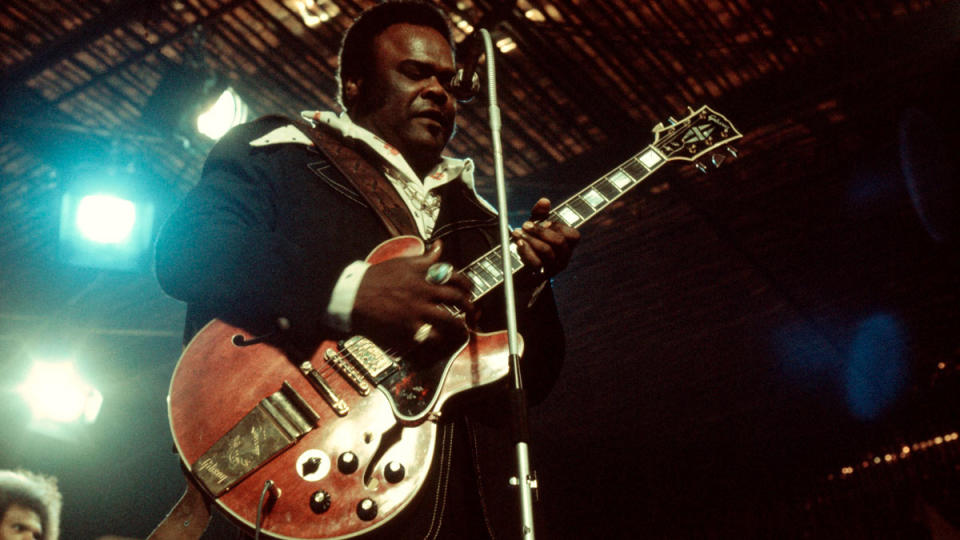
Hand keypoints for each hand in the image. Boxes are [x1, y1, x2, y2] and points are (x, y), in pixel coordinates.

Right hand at [352, 240, 474, 349]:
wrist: (353, 296)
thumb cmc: (376, 278)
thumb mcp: (402, 263)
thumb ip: (424, 258)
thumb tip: (439, 246)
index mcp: (423, 273)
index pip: (455, 277)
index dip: (467, 285)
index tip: (469, 291)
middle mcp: (423, 290)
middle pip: (457, 299)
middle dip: (469, 307)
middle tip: (471, 312)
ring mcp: (417, 310)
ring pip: (449, 320)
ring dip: (459, 326)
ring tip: (462, 329)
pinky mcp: (409, 328)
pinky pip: (431, 336)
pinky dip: (437, 338)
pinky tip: (438, 338)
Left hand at [511, 198, 579, 278]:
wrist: (521, 270)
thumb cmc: (533, 244)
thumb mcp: (536, 228)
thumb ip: (540, 214)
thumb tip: (545, 201)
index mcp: (568, 246)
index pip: (574, 236)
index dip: (560, 227)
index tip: (545, 222)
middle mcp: (564, 258)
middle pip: (560, 242)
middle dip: (541, 230)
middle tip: (525, 224)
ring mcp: (553, 268)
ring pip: (547, 251)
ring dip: (531, 238)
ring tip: (517, 232)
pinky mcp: (540, 275)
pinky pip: (535, 262)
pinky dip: (526, 251)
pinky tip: (518, 243)